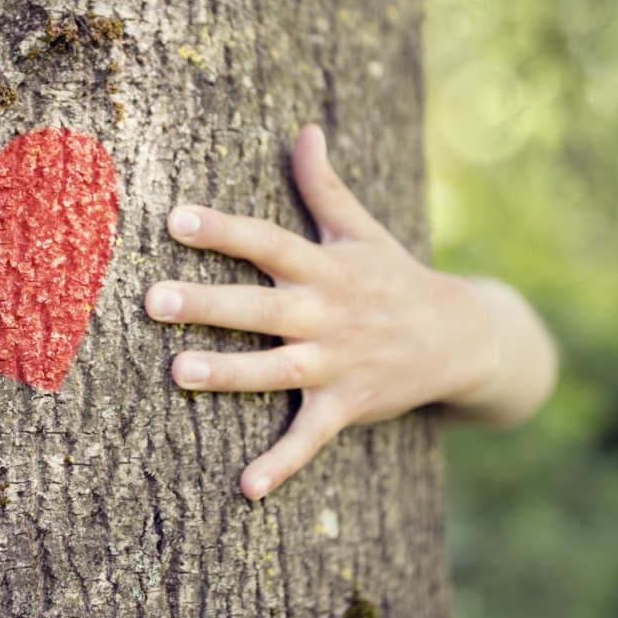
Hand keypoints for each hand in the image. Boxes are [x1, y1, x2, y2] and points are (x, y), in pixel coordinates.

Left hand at [145, 125, 554, 499]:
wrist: (463, 338)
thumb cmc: (395, 277)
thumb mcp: (362, 230)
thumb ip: (324, 185)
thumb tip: (304, 130)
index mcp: (325, 268)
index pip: (269, 242)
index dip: (224, 230)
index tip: (176, 218)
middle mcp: (327, 314)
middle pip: (260, 306)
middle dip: (208, 303)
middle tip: (153, 299)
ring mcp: (336, 362)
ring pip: (275, 370)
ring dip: (229, 373)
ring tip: (178, 372)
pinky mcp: (346, 406)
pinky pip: (310, 438)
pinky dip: (281, 465)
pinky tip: (245, 488)